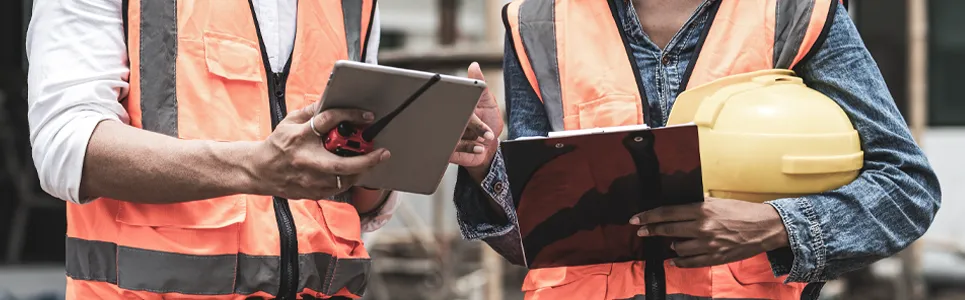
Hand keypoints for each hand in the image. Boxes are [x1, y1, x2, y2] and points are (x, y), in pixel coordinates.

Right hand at [252, 103, 390, 199]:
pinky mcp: (313, 192)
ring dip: (361, 169)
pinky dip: (350, 178)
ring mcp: (309, 180)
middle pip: (342, 164)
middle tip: (382, 152)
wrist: (260, 170)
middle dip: (367, 159)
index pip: (328, 121)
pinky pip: (339, 188)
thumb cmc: (278, 144)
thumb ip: (312, 111)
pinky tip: (355, 170)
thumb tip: (331, 100)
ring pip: (344, 179)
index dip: (350, 116)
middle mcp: (306, 160)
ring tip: (370, 160)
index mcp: (300, 136)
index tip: (367, 116)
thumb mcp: (290, 121)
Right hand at [449, 62, 502, 169]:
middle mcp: (451, 121)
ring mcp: (450, 137)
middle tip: (487, 133)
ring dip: (472, 140)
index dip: (471, 111)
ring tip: (484, 141)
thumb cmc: (489, 124)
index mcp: (458, 108)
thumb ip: (481, 86)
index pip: (460, 106)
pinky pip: (455, 152)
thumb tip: (474, 65)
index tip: (480, 115)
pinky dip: (469, 150)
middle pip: (457, 122)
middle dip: (474, 128)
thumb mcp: (487, 102)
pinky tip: (479, 148)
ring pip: (456, 136)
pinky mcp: (450, 152)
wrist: (489, 150)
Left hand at [629, 197, 789, 267]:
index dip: (648, 216)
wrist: (765, 227)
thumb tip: (677, 207)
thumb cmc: (742, 212)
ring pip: (677, 247)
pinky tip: (674, 258)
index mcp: (702, 210)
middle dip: (650, 230)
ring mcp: (708, 244)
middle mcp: (702, 227)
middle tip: (641, 231)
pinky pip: (690, 262)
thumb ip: (697, 205)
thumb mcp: (717, 202)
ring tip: (672, 241)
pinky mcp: (714, 257)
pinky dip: (679, 261)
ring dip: (671, 244)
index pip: (667, 213)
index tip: (636, 219)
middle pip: (667, 230)